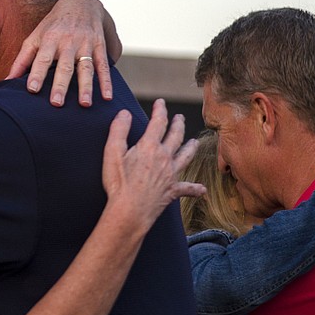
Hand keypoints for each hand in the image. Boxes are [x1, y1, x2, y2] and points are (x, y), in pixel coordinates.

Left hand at [6, 0, 117, 106]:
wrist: (80, 3)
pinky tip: (107, 97)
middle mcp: (68, 42)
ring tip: (84, 104)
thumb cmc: (52, 26)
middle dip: (60, 84)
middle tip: (56, 103)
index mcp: (49, 40)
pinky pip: (103, 66)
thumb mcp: (35, 37)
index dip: (37, 73)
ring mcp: (85, 44)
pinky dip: (106, 81)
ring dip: (86, 86)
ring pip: (86, 68)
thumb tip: (6, 81)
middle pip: (64, 66)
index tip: (32, 89)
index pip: (42, 59)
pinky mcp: (99, 46)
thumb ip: (22, 60)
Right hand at [103, 100, 204, 228]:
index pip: (158, 122)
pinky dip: (195, 189)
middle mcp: (164, 157)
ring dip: (191, 148)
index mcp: (150, 146)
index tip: (161, 103)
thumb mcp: (112, 153)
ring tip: (194, 142)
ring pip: (185, 157)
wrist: (130, 210)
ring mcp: (171, 174)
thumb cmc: (118, 183)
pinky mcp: (172, 191)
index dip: (160, 110)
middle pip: (176, 136)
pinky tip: (202, 189)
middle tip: (180, 118)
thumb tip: (125, 114)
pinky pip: (187, 189)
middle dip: (178, 124)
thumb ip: (118, 130)